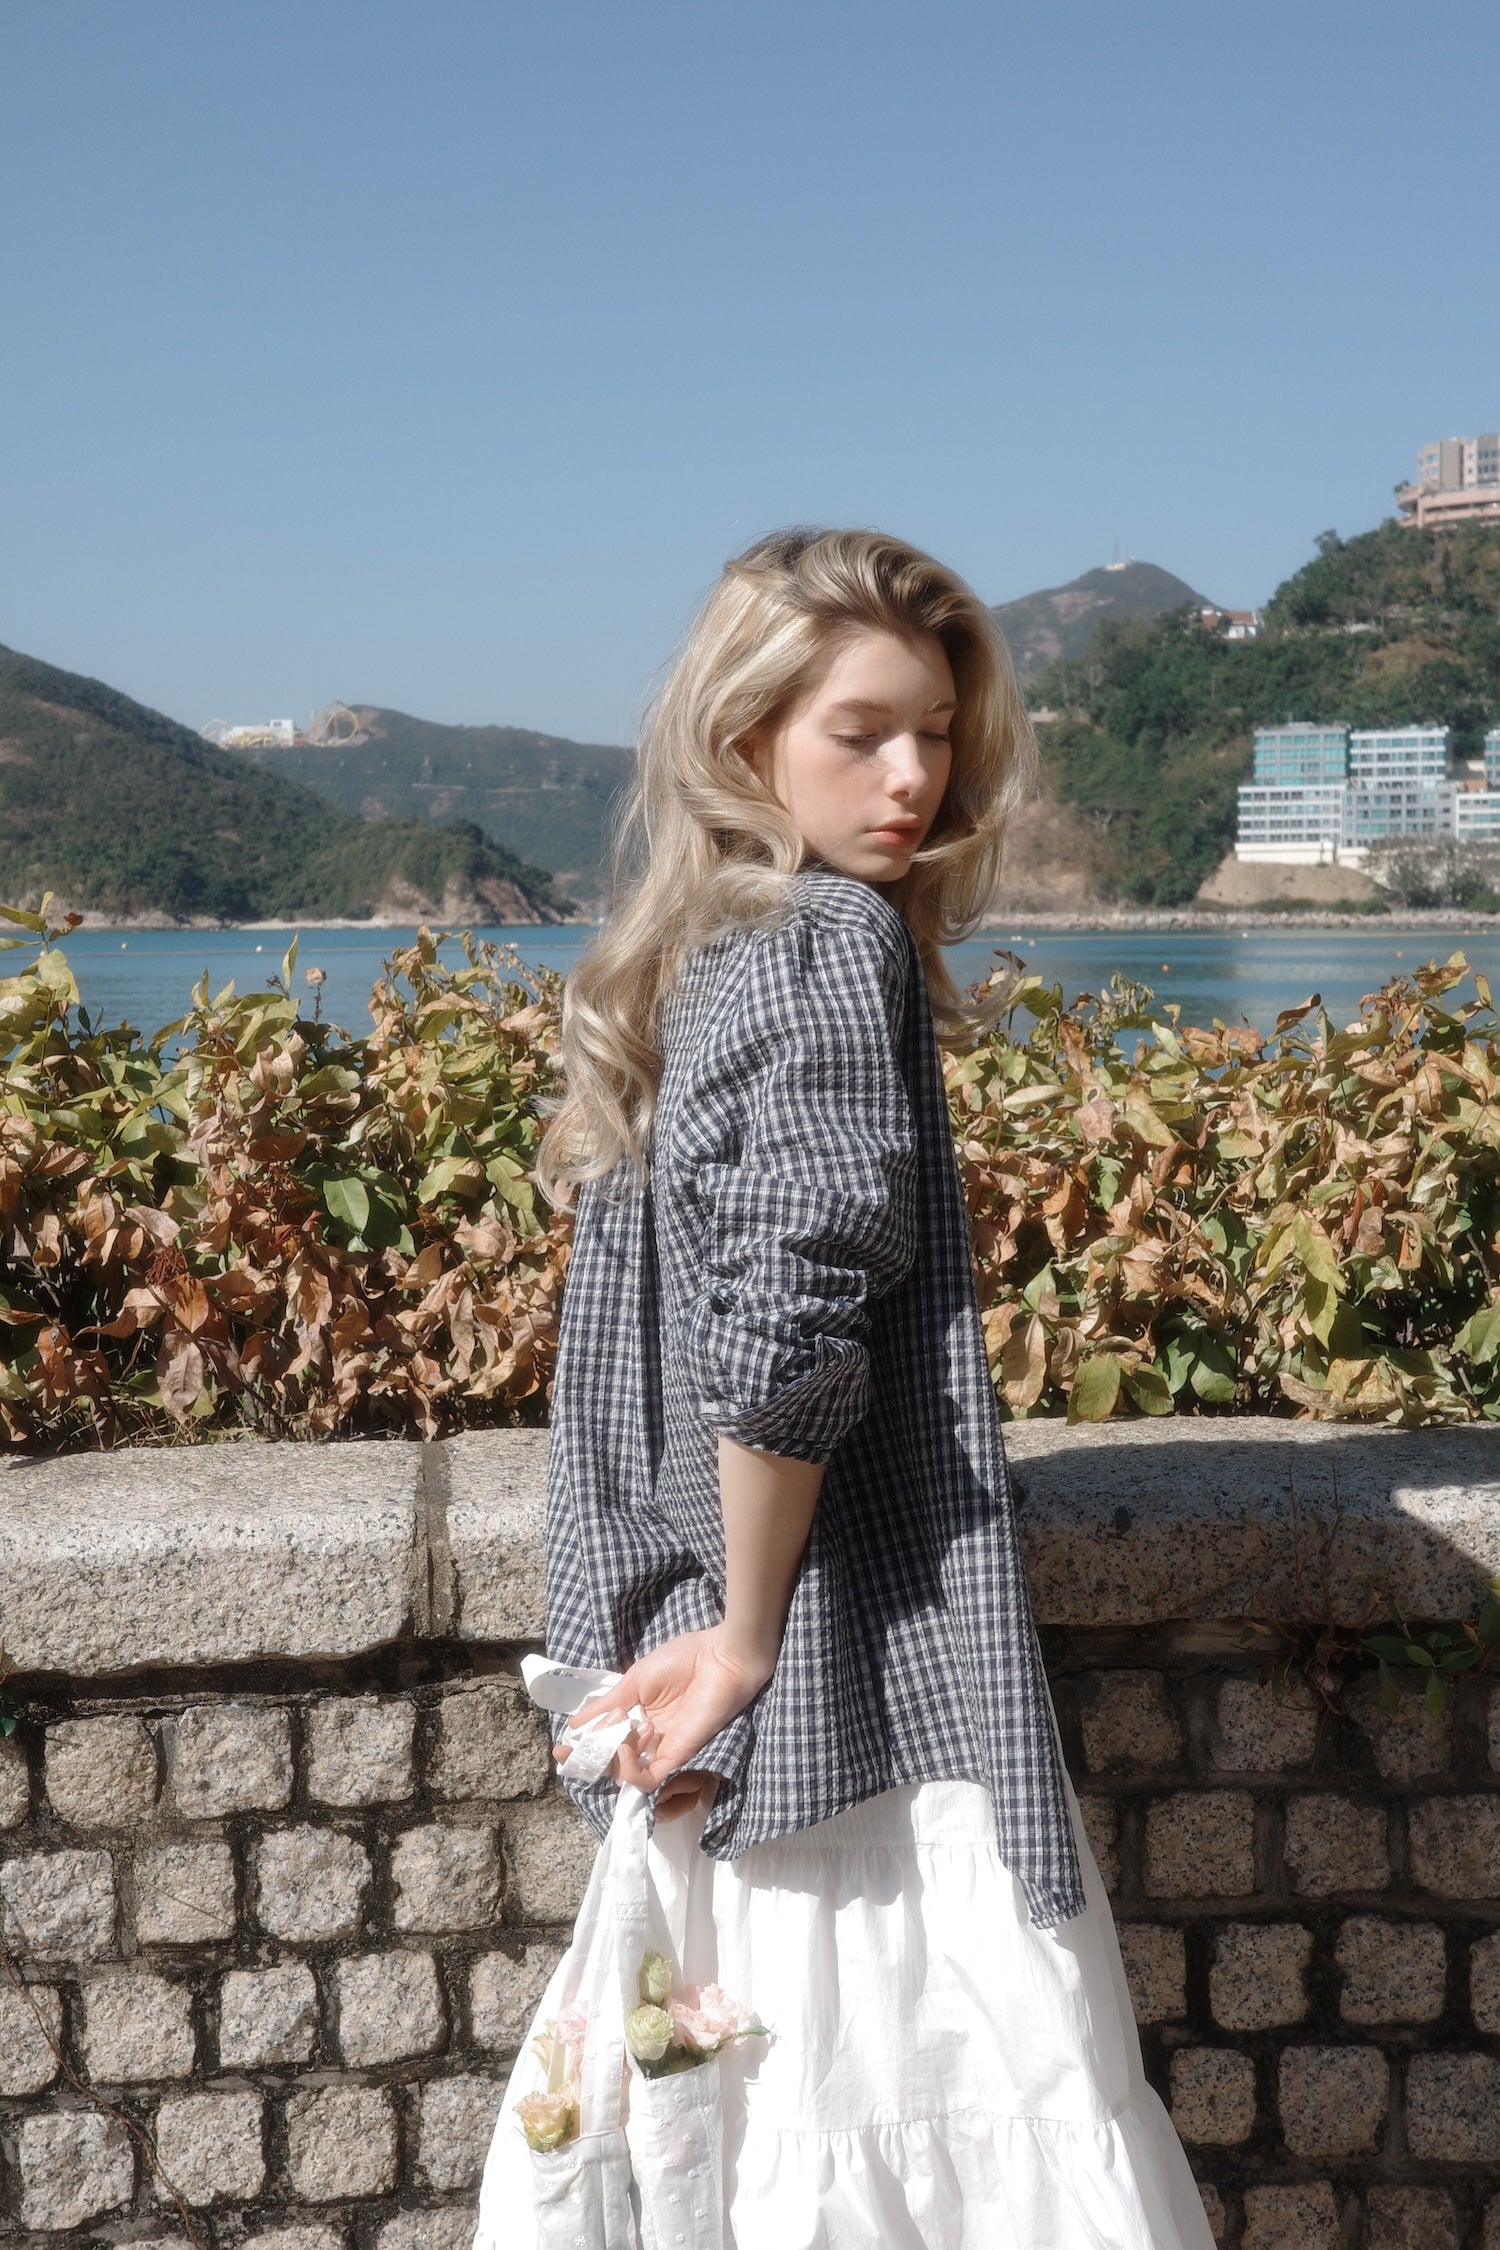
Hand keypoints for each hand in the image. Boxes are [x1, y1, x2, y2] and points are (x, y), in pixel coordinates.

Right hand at [554, 1624, 772, 1820]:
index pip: (607, 1739)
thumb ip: (609, 1703)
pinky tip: (624, 1750)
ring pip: (628, 1775)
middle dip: (588, 1761)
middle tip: (565, 1756)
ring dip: (609, 1764)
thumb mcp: (636, 1679)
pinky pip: (650, 1778)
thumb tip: (576, 1723)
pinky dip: (631, 1773)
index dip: (584, 1747)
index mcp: (639, 1715)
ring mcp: (663, 1748)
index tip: (561, 1748)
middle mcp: (649, 1736)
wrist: (721, 1657)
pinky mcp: (679, 1756)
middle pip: (613, 1761)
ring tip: (607, 1744)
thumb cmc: (683, 1660)